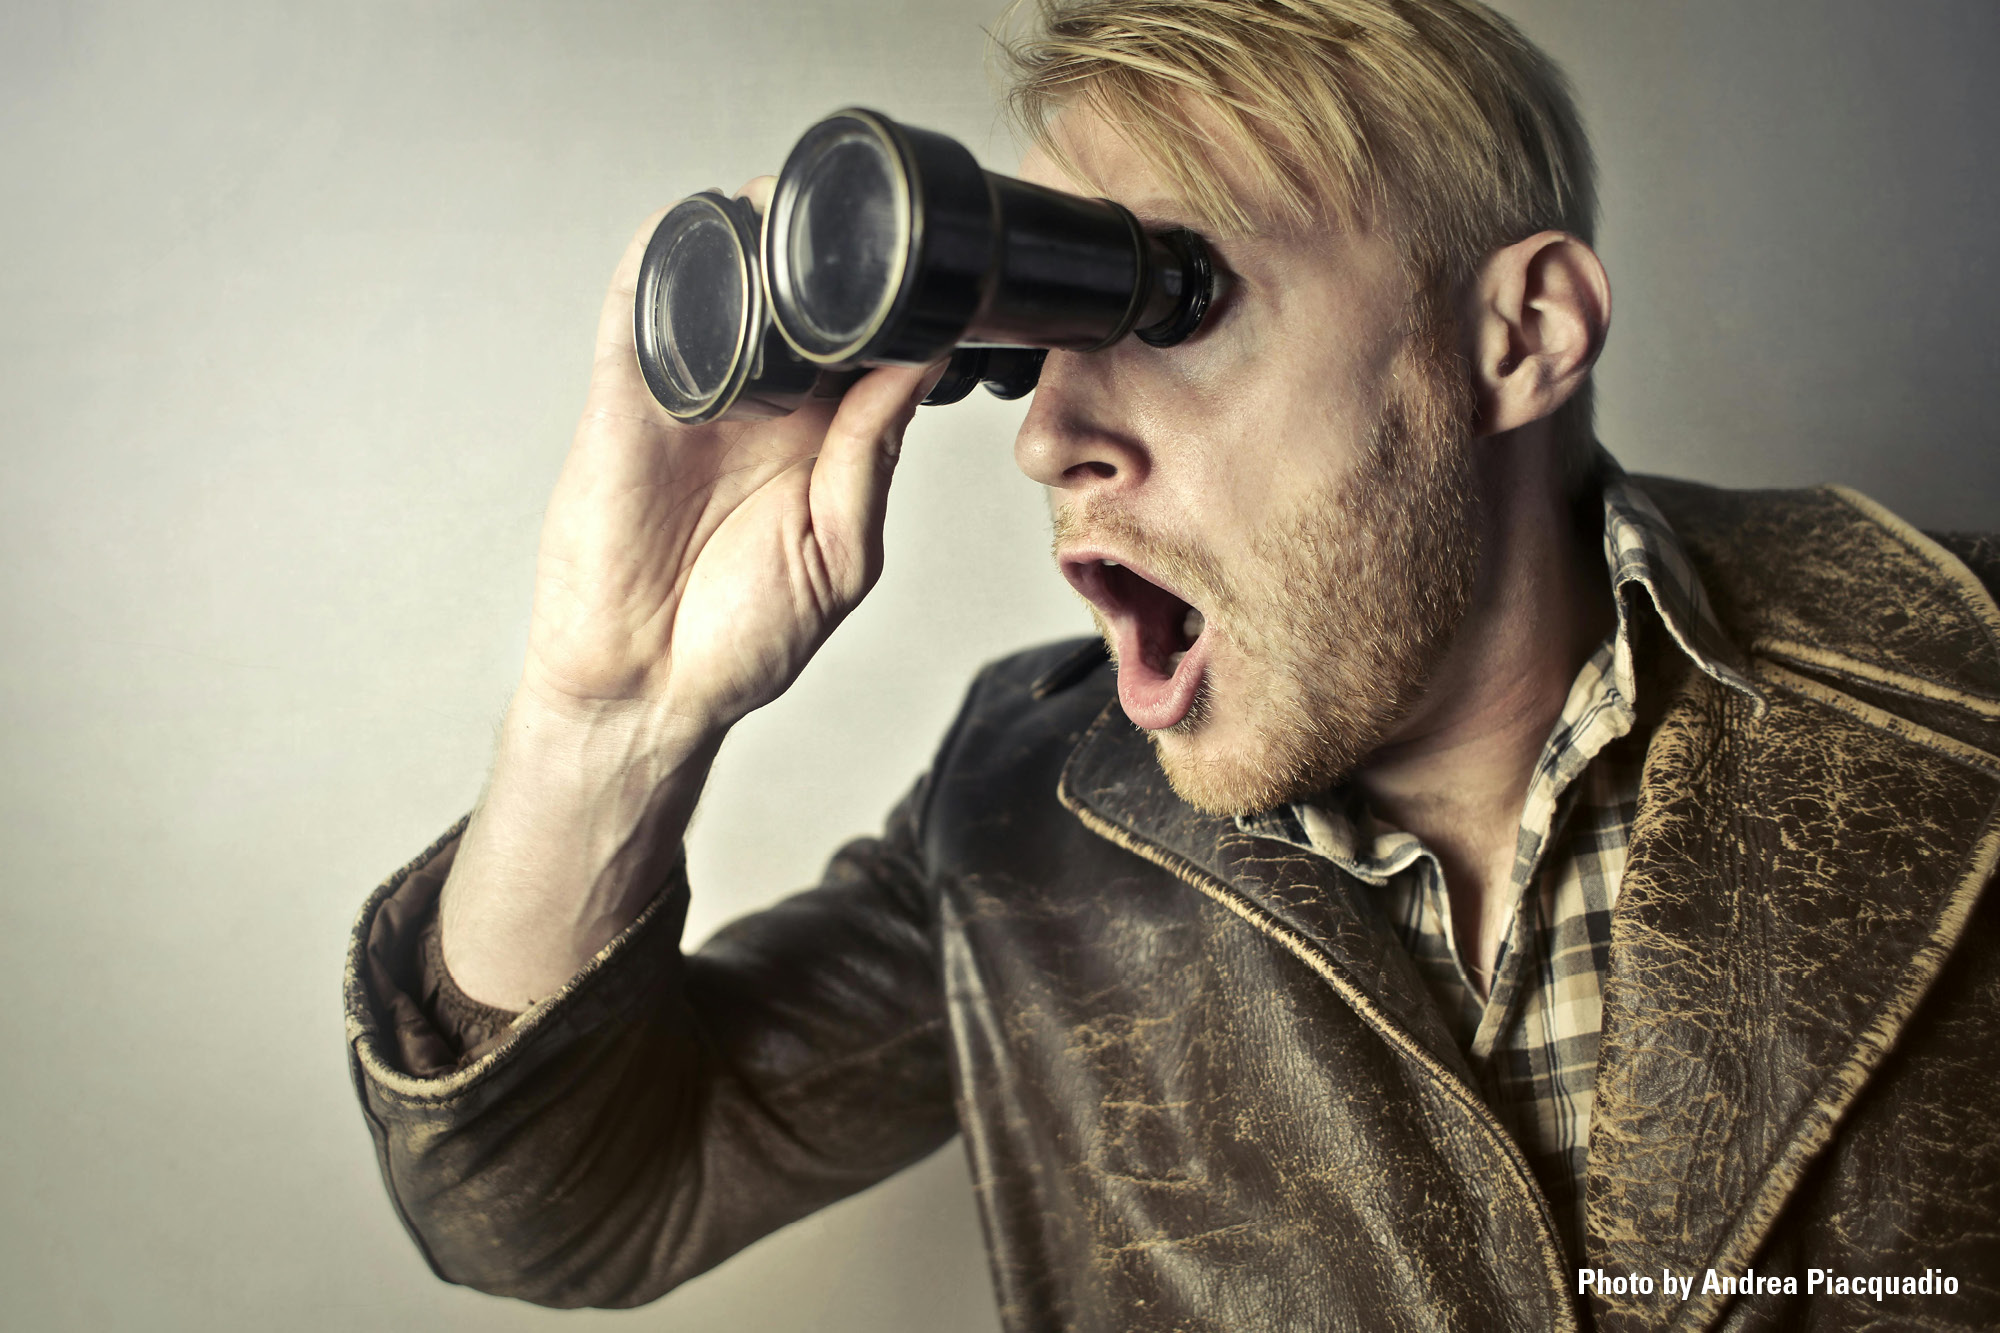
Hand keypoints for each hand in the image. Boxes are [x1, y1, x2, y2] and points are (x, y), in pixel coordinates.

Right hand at [439, 185, 937, 1009]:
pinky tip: (702, 232)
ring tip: (784, 202)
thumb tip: (922, 363)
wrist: (650, 687)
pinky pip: (639, 309)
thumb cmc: (746, 638)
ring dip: (748, 236)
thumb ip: (871, 453)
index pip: (865, 341)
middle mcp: (763, 404)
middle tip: (863, 213)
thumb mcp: (840, 550)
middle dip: (824, 246)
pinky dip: (665, 259)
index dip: (896, 295)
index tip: (938, 257)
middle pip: (796, 294)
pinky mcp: (626, 399)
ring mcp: (694, 394)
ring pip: (722, 285)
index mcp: (824, 436)